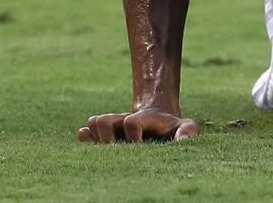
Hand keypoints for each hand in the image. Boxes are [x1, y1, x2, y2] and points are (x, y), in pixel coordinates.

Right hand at [76, 108, 199, 142]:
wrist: (160, 123)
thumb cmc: (174, 129)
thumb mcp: (187, 127)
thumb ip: (188, 131)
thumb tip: (181, 141)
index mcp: (143, 119)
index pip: (131, 122)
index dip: (134, 137)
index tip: (142, 147)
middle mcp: (123, 121)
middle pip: (102, 121)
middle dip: (107, 140)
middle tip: (118, 152)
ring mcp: (112, 127)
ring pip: (92, 123)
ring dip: (96, 139)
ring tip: (109, 152)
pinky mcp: (103, 135)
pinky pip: (85, 134)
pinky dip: (86, 141)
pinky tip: (95, 153)